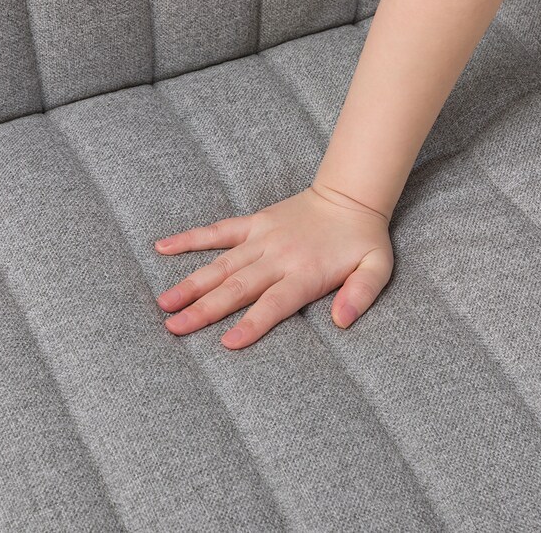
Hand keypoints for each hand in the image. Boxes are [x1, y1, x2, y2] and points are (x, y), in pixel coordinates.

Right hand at [154, 184, 393, 349]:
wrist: (349, 197)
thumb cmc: (362, 239)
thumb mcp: (377, 268)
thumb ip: (361, 295)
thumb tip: (342, 321)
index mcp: (305, 273)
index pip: (274, 303)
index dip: (252, 324)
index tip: (226, 343)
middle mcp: (278, 258)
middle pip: (237, 287)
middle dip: (205, 310)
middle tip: (174, 327)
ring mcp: (262, 239)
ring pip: (221, 264)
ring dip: (192, 284)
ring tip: (164, 302)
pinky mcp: (254, 223)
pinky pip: (218, 231)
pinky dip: (191, 239)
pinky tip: (163, 247)